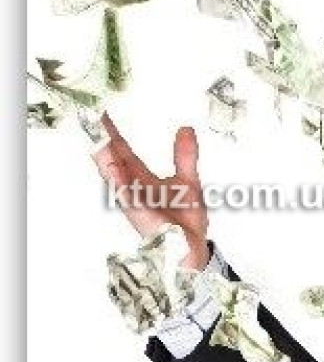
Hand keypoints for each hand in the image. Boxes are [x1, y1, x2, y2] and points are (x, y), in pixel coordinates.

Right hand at [92, 114, 209, 269]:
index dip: (113, 134)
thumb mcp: (188, 180)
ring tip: (98, 140)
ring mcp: (136, 202)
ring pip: (116, 178)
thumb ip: (185, 156)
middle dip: (104, 141)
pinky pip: (128, 198)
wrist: (192, 247)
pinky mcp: (142, 216)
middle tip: (93, 120)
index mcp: (143, 179)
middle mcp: (135, 189)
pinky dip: (120, 184)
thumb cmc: (185, 220)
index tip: (102, 115)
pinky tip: (113, 170)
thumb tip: (186, 129)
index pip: (124, 152)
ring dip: (106, 159)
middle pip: (115, 161)